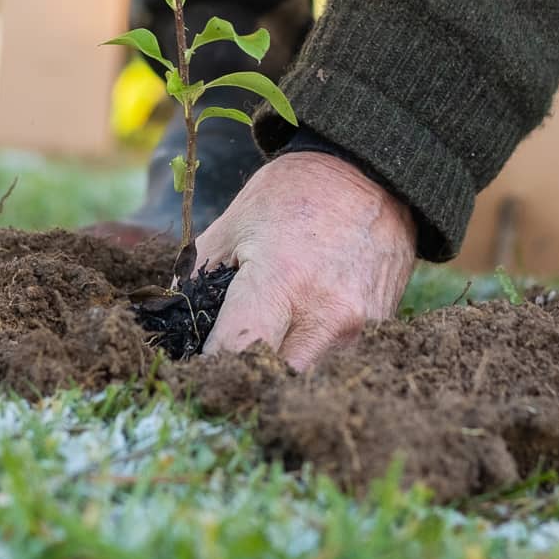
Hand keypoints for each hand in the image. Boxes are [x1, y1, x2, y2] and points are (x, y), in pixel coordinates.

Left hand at [196, 150, 416, 369]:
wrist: (370, 176)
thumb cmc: (292, 197)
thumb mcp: (230, 227)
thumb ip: (196, 283)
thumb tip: (179, 334)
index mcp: (282, 281)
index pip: (235, 354)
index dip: (208, 367)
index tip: (196, 367)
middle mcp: (326, 314)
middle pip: (273, 383)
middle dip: (245, 381)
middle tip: (224, 371)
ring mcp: (359, 328)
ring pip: (307, 382)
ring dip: (280, 376)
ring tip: (262, 352)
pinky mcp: (379, 332)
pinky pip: (335, 365)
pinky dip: (311, 362)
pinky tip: (297, 339)